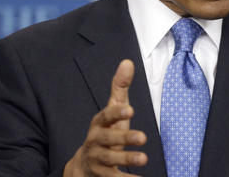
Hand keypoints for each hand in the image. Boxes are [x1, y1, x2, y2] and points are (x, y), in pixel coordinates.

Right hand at [63, 60, 147, 176]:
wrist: (85, 166)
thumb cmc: (106, 132)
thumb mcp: (112, 111)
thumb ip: (120, 88)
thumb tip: (128, 62)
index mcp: (99, 124)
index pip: (105, 116)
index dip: (116, 113)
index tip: (131, 110)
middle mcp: (96, 141)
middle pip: (107, 139)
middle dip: (123, 138)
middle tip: (143, 137)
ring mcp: (98, 160)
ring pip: (110, 160)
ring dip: (127, 159)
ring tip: (144, 159)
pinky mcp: (103, 176)